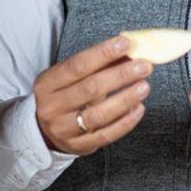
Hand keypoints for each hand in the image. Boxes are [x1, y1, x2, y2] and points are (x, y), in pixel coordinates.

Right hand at [34, 36, 151, 154]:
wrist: (46, 131)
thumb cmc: (64, 96)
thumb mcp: (71, 78)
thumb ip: (99, 64)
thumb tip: (130, 49)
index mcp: (47, 84)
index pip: (77, 66)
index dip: (102, 54)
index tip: (125, 44)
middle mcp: (51, 107)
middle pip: (89, 89)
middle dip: (120, 75)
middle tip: (143, 66)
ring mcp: (64, 129)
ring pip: (98, 114)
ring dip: (125, 99)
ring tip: (144, 86)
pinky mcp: (78, 146)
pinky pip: (106, 135)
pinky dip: (125, 122)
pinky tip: (138, 108)